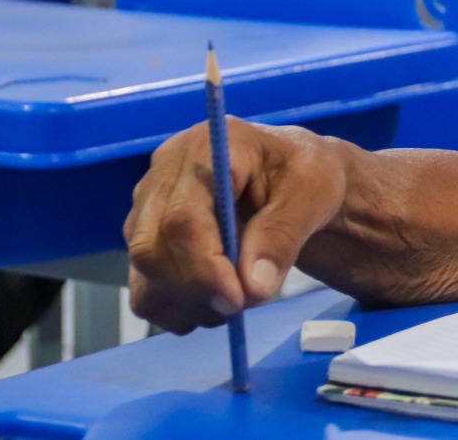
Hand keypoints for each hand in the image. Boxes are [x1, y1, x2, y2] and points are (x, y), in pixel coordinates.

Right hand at [126, 119, 346, 333]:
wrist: (297, 183)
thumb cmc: (307, 176)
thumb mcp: (314, 192)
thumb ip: (283, 234)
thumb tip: (252, 286)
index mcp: (207, 148)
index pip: (182, 216)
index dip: (203, 265)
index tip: (237, 298)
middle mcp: (165, 172)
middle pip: (152, 247)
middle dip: (197, 289)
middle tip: (242, 305)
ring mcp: (149, 206)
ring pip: (145, 273)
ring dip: (189, 303)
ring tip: (237, 301)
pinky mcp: (148, 238)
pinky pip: (143, 289)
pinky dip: (177, 308)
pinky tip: (214, 303)